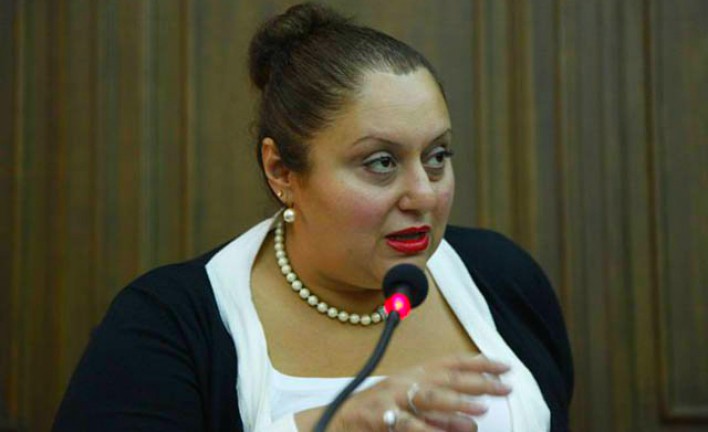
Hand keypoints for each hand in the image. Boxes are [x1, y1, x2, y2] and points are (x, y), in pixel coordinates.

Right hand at [296, 353, 510, 431]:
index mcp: (413, 373)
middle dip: (477, 382)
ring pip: (429, 397)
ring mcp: (392, 398)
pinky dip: (427, 429)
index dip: (478, 363)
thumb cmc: (377, 413)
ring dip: (456, 403)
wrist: (337, 420)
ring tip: (481, 409)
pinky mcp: (380, 417)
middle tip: (504, 386)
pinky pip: (407, 424)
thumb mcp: (409, 406)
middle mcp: (404, 380)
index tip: (504, 366)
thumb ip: (438, 414)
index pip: (451, 362)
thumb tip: (472, 421)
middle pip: (445, 377)